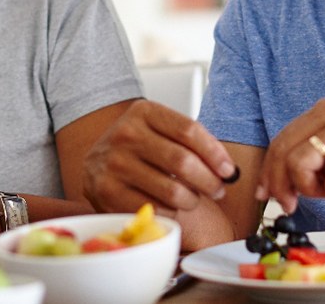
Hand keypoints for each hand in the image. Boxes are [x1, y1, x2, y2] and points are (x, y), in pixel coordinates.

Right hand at [82, 99, 236, 215]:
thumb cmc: (138, 147)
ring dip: (192, 200)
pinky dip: (171, 212)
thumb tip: (227, 169)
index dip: (215, 153)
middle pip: (183, 161)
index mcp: (143, 112)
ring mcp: (114, 164)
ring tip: (194, 199)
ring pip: (172, 190)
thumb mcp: (158, 129)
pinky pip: (155, 209)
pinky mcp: (108, 192)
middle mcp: (125, 134)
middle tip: (218, 190)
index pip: (189, 131)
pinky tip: (171, 207)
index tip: (229, 170)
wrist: (95, 164)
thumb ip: (190, 141)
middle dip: (210, 181)